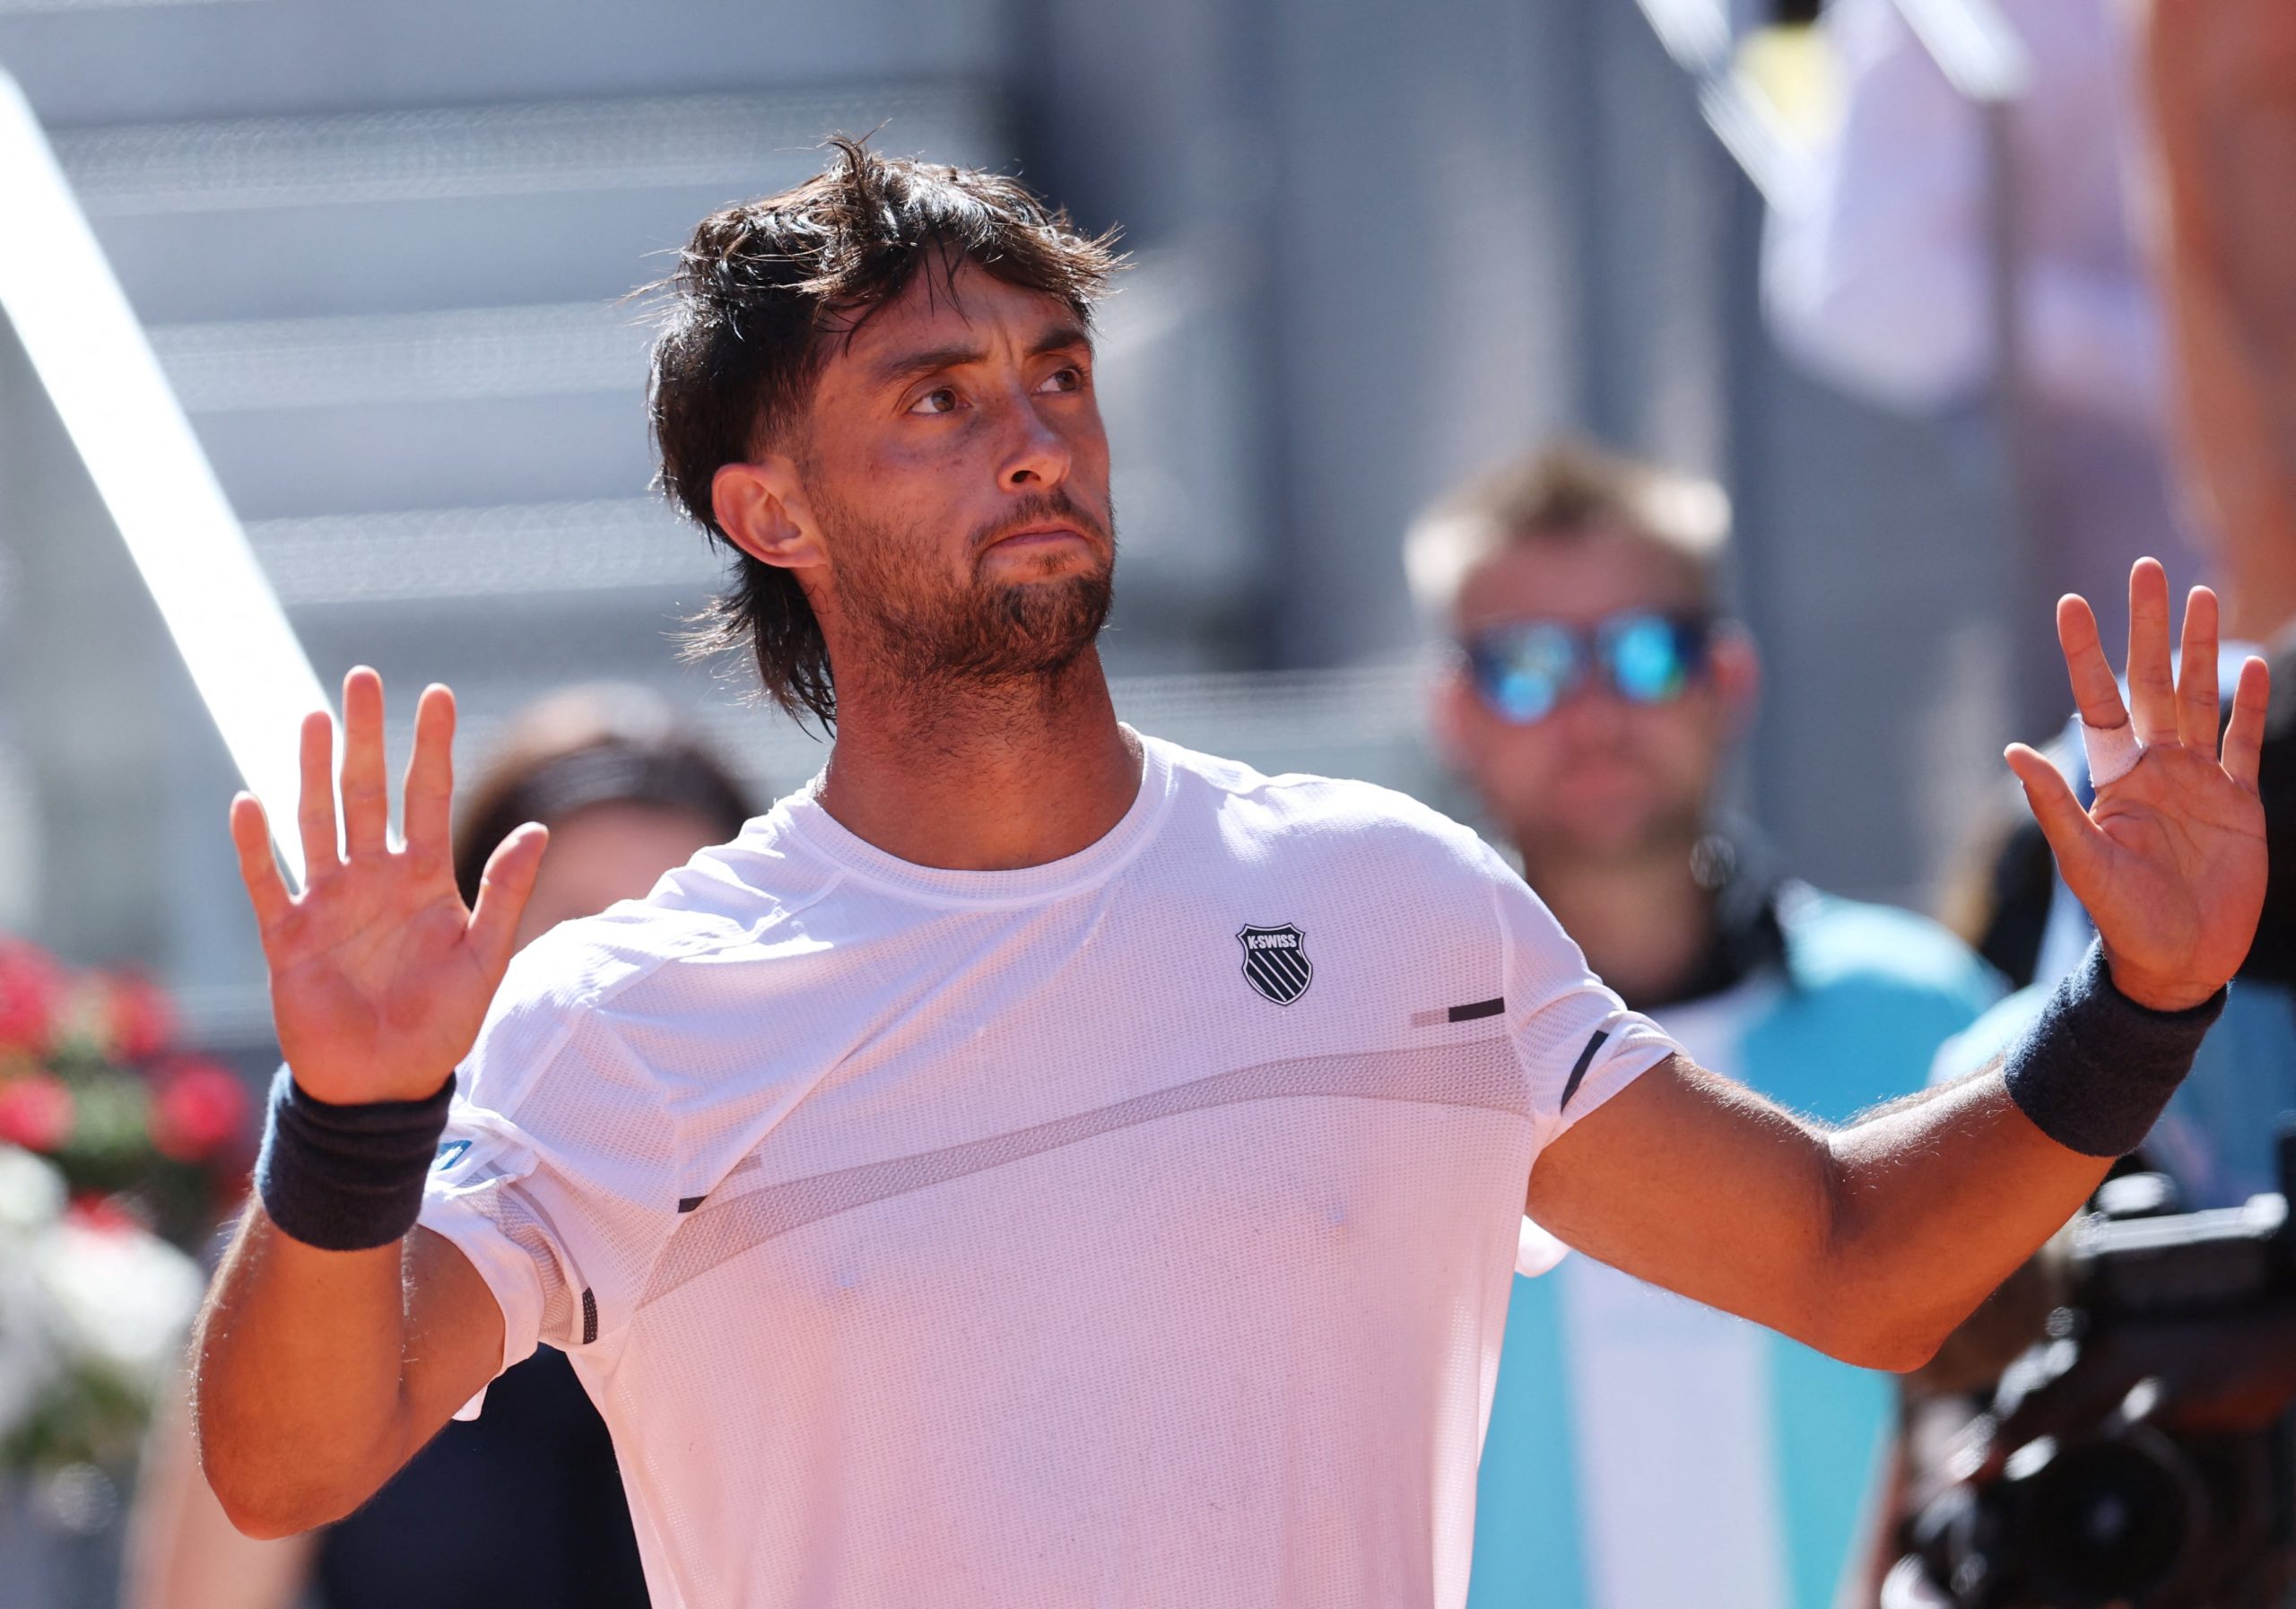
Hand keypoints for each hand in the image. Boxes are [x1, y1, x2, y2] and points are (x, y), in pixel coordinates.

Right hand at [229, 669, 547, 1103]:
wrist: (385, 1085)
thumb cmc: (441, 1024)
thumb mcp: (484, 957)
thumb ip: (504, 892)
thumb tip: (540, 827)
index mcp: (424, 880)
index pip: (429, 797)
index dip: (432, 747)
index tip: (438, 692)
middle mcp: (373, 879)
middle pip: (368, 793)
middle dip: (366, 736)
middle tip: (362, 676)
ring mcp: (327, 903)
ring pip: (317, 822)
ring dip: (312, 772)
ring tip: (311, 718)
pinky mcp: (287, 936)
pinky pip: (267, 881)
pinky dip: (256, 846)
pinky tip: (249, 801)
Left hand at [2006, 559, 2268, 1011]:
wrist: (2178, 963)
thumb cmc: (2124, 920)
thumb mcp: (2085, 862)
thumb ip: (2055, 806)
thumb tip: (2011, 751)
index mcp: (2114, 777)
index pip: (2098, 699)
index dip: (2085, 652)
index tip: (2072, 602)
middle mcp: (2155, 768)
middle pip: (2152, 682)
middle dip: (2149, 627)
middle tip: (2146, 569)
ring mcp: (2200, 781)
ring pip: (2200, 698)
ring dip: (2202, 648)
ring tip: (2202, 594)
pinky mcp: (2240, 802)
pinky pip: (2244, 743)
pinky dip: (2251, 705)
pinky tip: (2253, 664)